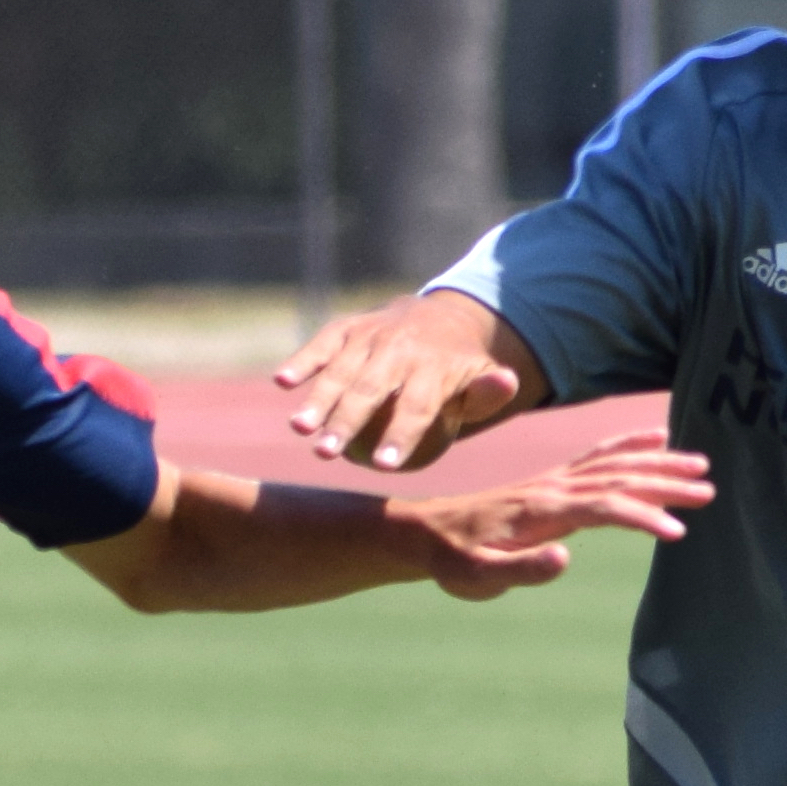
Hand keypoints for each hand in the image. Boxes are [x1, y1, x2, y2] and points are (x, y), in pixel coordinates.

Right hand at [279, 289, 534, 471]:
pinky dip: (301, 359)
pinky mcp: (344, 328)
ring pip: (339, 370)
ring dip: (316, 398)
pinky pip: (321, 343)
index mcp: (433, 365)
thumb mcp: (482, 380)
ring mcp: (368, 335)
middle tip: (327, 454)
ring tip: (299, 429)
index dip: (401, 434)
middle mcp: (397, 347)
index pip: (417, 405)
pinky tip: (281, 382)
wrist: (438, 318)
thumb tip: (505, 384)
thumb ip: (489, 391)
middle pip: (370, 389)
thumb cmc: (457, 370)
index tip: (384, 466)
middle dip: (346, 421)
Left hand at [405, 430, 713, 599]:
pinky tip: (656, 441)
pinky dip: (630, 445)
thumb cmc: (454, 563)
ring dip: (657, 463)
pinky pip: (599, 456)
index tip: (676, 533)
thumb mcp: (478, 578)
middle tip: (708, 490)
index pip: (602, 507)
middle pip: (618, 478)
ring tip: (700, 467)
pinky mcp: (553, 481)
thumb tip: (565, 559)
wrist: (425, 533)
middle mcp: (552, 488)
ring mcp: (554, 480)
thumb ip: (521, 571)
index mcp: (540, 512)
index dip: (641, 516)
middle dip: (664, 482)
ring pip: (615, 464)